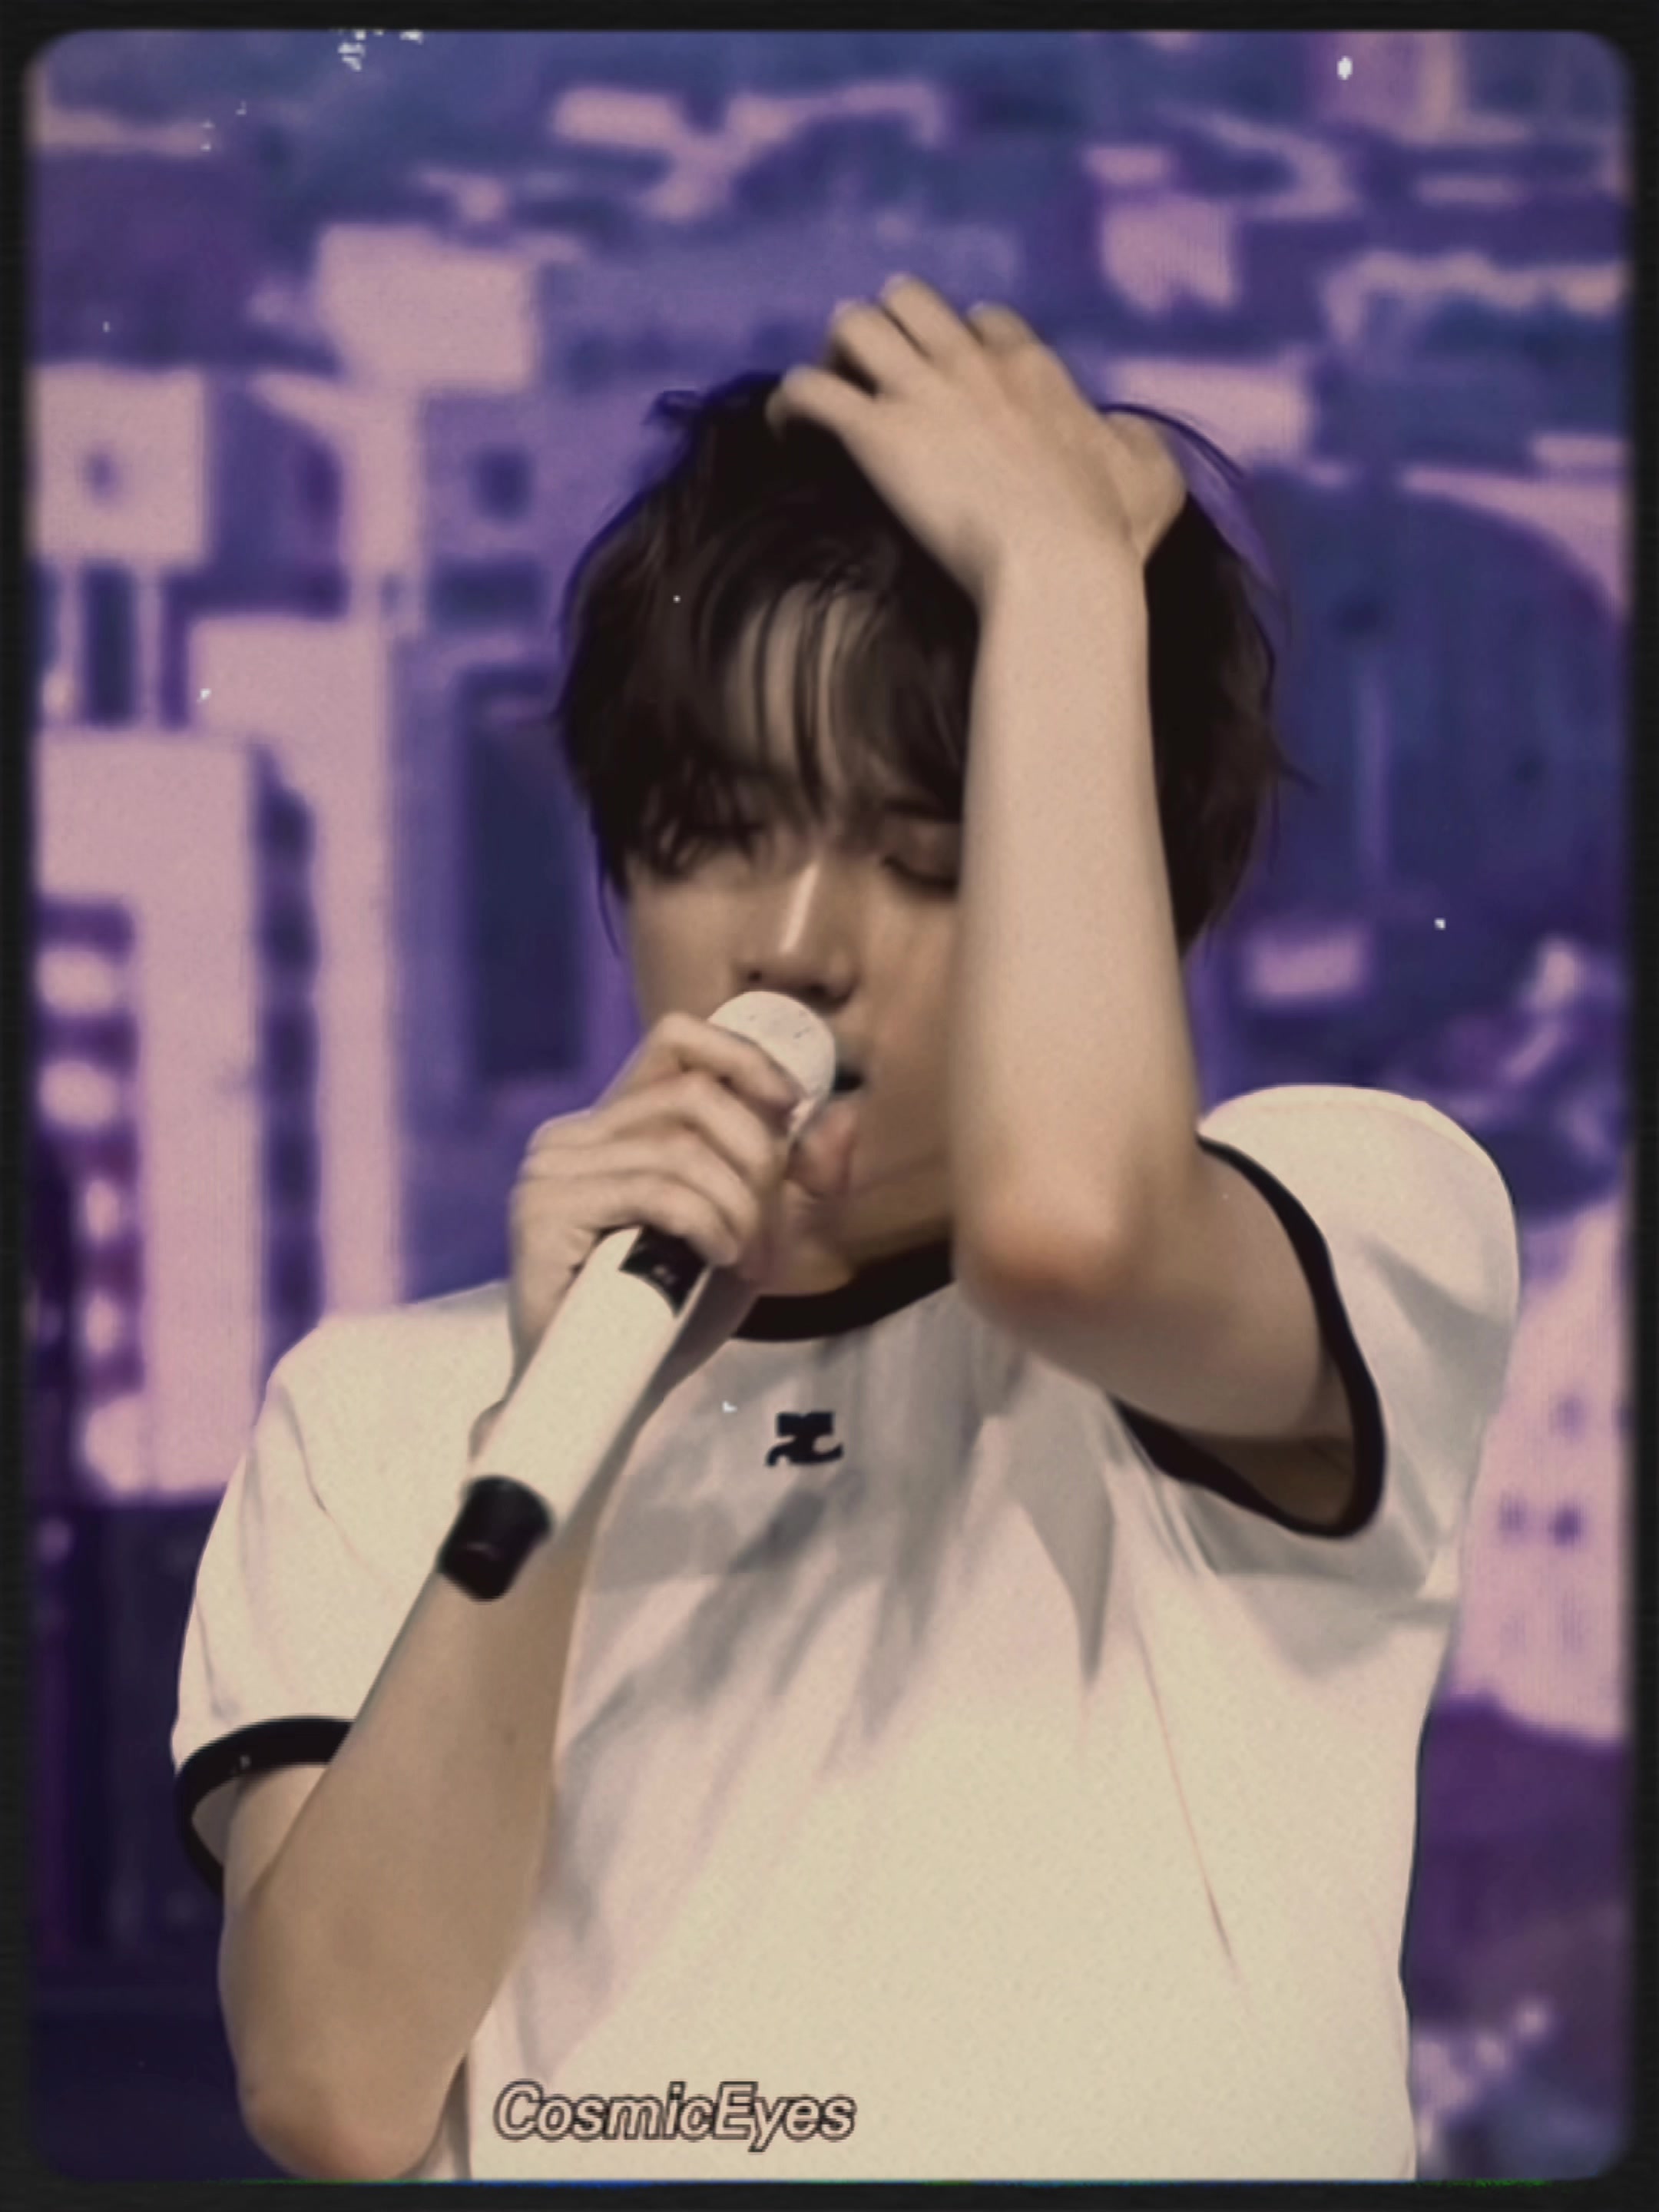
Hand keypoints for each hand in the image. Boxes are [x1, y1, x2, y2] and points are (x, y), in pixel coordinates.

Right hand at [500, 1013, 853, 1404]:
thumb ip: (794, 1180)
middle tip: (771, 1235)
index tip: (791, 1107)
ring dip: (739, 1209)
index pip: (677, 1040)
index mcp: (615, 1124)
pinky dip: (708, 1224)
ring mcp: (552, 1169)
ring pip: (681, 1149)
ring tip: (747, 1262)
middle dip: (757, 1161)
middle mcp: (575, 1133)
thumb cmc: (669, 1317)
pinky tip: (719, 1260)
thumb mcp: (751, 1237)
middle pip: (694, 1098)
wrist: (608, 1399)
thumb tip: (843, 1117)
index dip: (742, 1058)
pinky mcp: (544, 1211)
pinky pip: (656, 1192)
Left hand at [765, 276, 1187, 602]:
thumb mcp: (1151, 476)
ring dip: (834, 353)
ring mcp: (919, 394)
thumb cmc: (1108, 536)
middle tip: (875, 378)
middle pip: (908, 299)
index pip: (983, 320)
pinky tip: (787, 433)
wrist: (1058, 567)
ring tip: (829, 398)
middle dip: (886, 328)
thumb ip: (1135, 442)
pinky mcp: (875, 434)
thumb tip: (1121, 430)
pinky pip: (808, 389)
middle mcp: (971, 364)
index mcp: (1034, 370)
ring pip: (852, 323)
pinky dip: (789, 404)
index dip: (958, 341)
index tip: (948, 379)